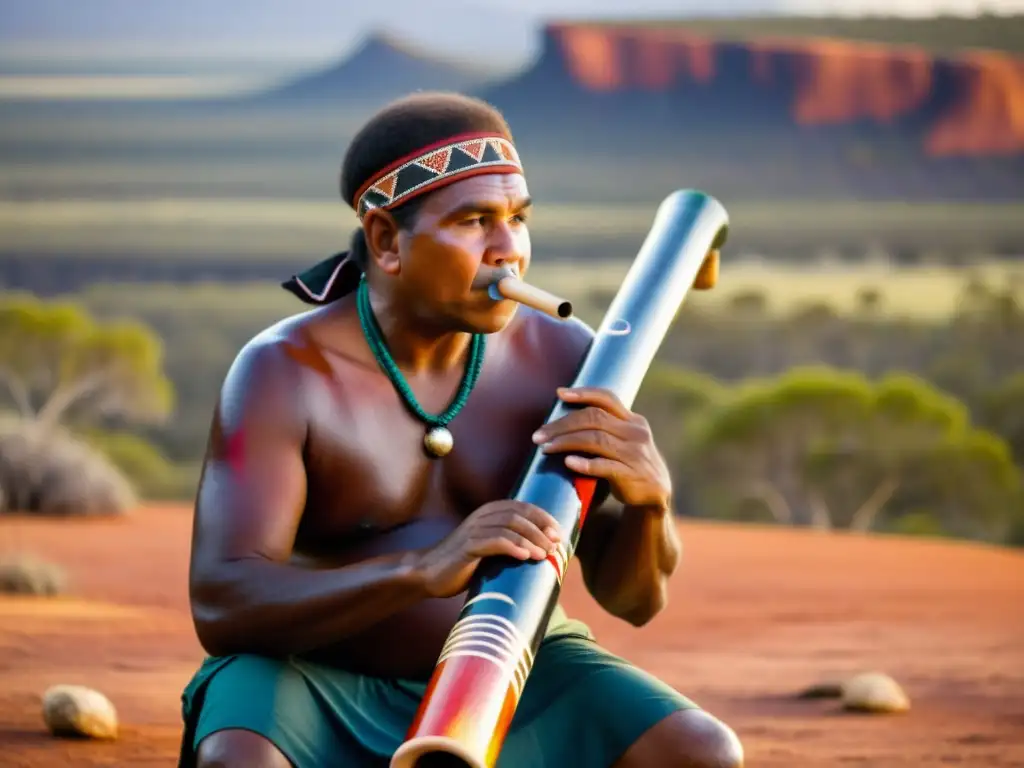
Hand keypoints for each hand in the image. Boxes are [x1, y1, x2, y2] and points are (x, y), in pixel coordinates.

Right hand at [415, 500, 561, 598]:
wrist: (430, 573)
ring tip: (545, 555)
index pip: (524, 507)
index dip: (545, 518)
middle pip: (520, 515)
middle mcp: (483, 516)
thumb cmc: (465, 563)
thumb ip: (511, 543)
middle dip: (542, 530)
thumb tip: (545, 551)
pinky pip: (495, 542)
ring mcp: (474, 530)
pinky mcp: (467, 546)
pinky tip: (526, 558)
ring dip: (532, 540)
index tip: (560, 534)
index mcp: (490, 512)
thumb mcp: (490, 549)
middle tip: (556, 546)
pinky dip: (513, 548)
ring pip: (510, 527)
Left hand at [532, 387, 671, 509]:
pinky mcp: (632, 475)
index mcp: (633, 420)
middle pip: (594, 418)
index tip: (559, 394)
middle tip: (538, 435)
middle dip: (562, 424)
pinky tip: (568, 462)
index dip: (583, 393)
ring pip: (596, 440)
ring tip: (545, 448)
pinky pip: (605, 466)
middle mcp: (636, 433)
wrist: (655, 495)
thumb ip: (603, 428)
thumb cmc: (628, 464)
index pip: (607, 398)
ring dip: (566, 442)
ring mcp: (635, 454)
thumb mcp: (623, 440)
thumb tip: (563, 419)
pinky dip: (585, 463)